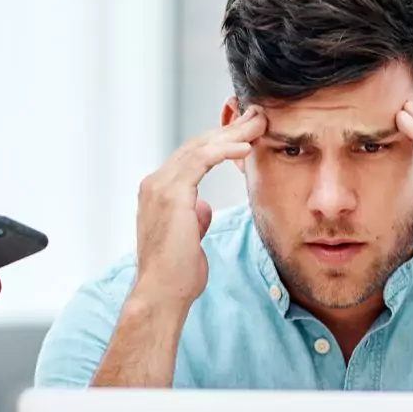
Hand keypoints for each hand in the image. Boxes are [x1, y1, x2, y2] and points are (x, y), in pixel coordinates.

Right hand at [132, 108, 265, 310]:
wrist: (163, 294)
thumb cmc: (177, 274)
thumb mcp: (188, 238)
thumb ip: (193, 217)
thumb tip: (202, 207)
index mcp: (158, 191)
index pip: (192, 157)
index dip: (219, 143)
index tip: (245, 134)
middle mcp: (155, 183)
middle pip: (197, 146)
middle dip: (229, 130)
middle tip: (256, 117)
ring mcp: (160, 186)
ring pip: (200, 147)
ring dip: (232, 134)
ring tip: (257, 123)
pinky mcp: (171, 194)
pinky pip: (201, 161)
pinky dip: (224, 150)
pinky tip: (245, 146)